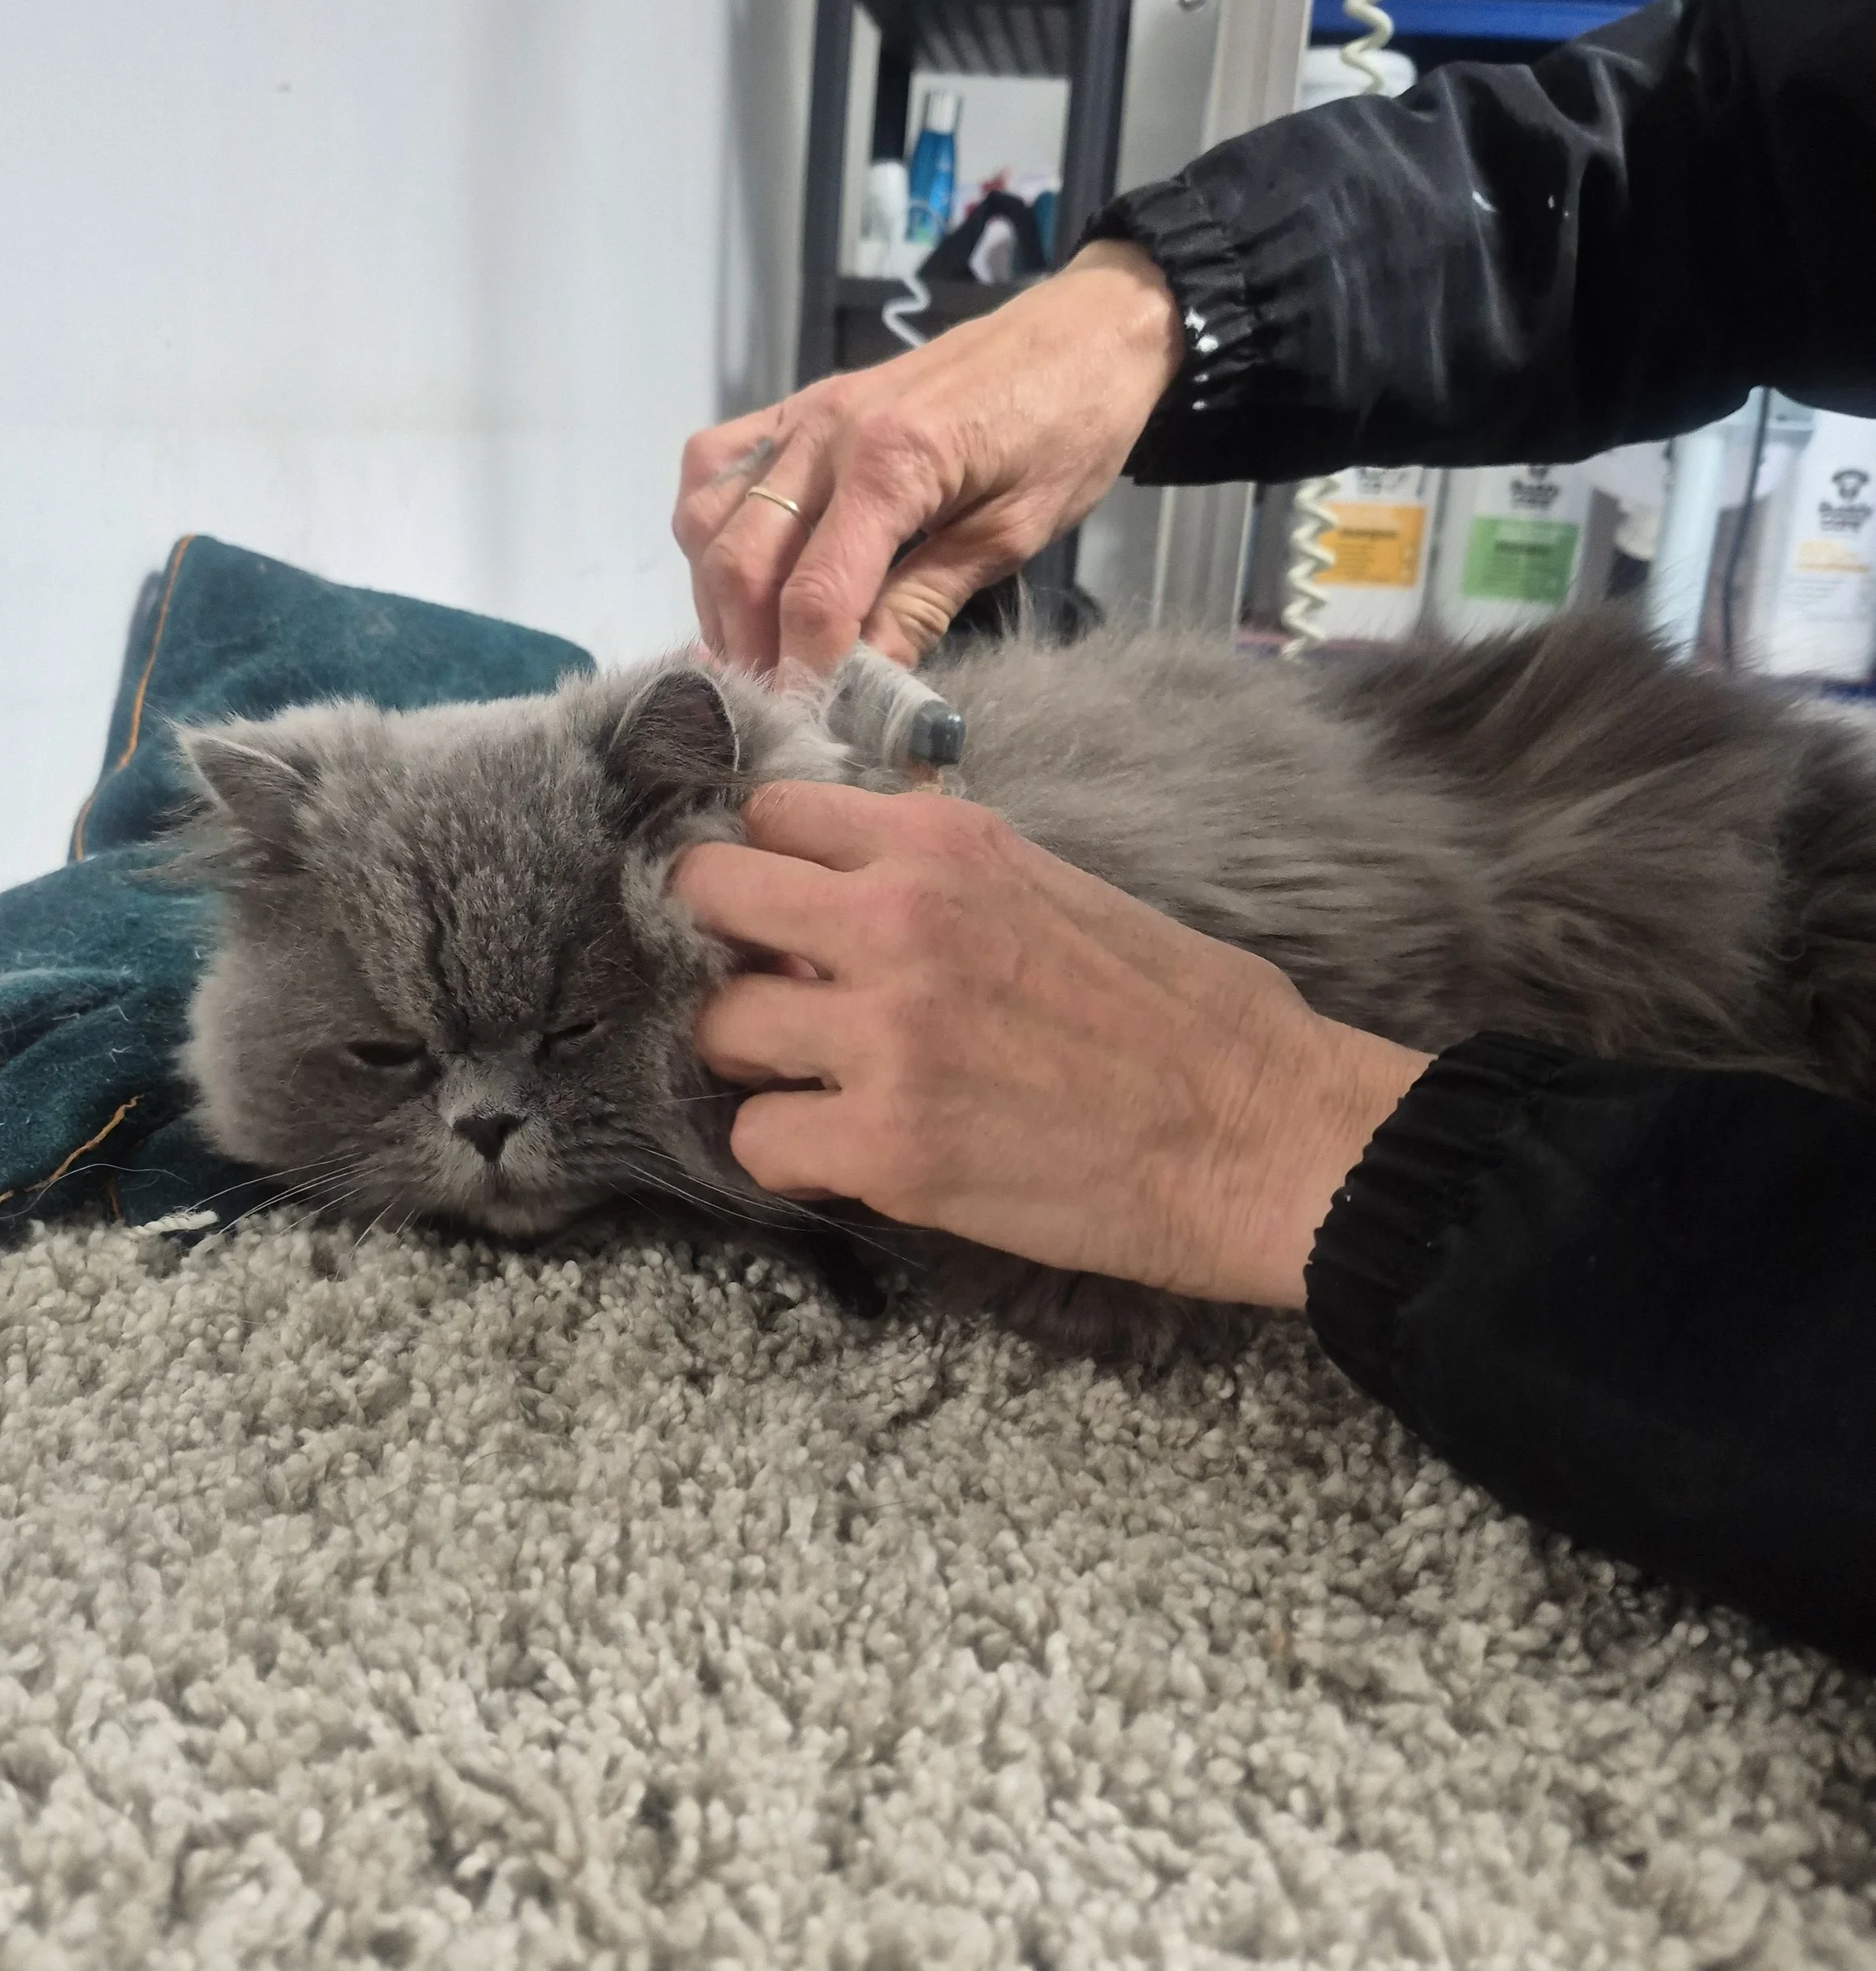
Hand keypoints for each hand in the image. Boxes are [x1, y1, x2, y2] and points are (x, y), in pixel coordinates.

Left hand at [670, 785, 1430, 1309]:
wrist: (1261, 1131)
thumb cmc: (1184, 1015)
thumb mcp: (1056, 885)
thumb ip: (943, 878)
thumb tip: (852, 887)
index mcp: (943, 844)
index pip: (771, 813)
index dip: (769, 870)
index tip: (789, 916)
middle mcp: (897, 918)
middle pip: (708, 892)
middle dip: (725, 946)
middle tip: (775, 995)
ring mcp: (884, 1032)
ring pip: (716, 1024)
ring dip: (754, 1059)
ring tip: (817, 1086)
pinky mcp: (887, 1145)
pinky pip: (756, 1140)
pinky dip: (788, 1154)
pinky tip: (845, 1156)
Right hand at [673, 241, 1183, 677]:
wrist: (1084, 330)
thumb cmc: (1070, 428)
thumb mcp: (1013, 534)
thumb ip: (926, 603)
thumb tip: (866, 685)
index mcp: (892, 463)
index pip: (814, 595)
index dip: (804, 671)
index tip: (810, 723)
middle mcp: (827, 431)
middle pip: (742, 562)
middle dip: (751, 648)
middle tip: (778, 703)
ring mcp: (803, 411)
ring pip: (708, 516)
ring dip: (717, 597)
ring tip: (756, 648)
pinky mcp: (799, 402)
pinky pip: (713, 462)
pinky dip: (708, 526)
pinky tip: (738, 569)